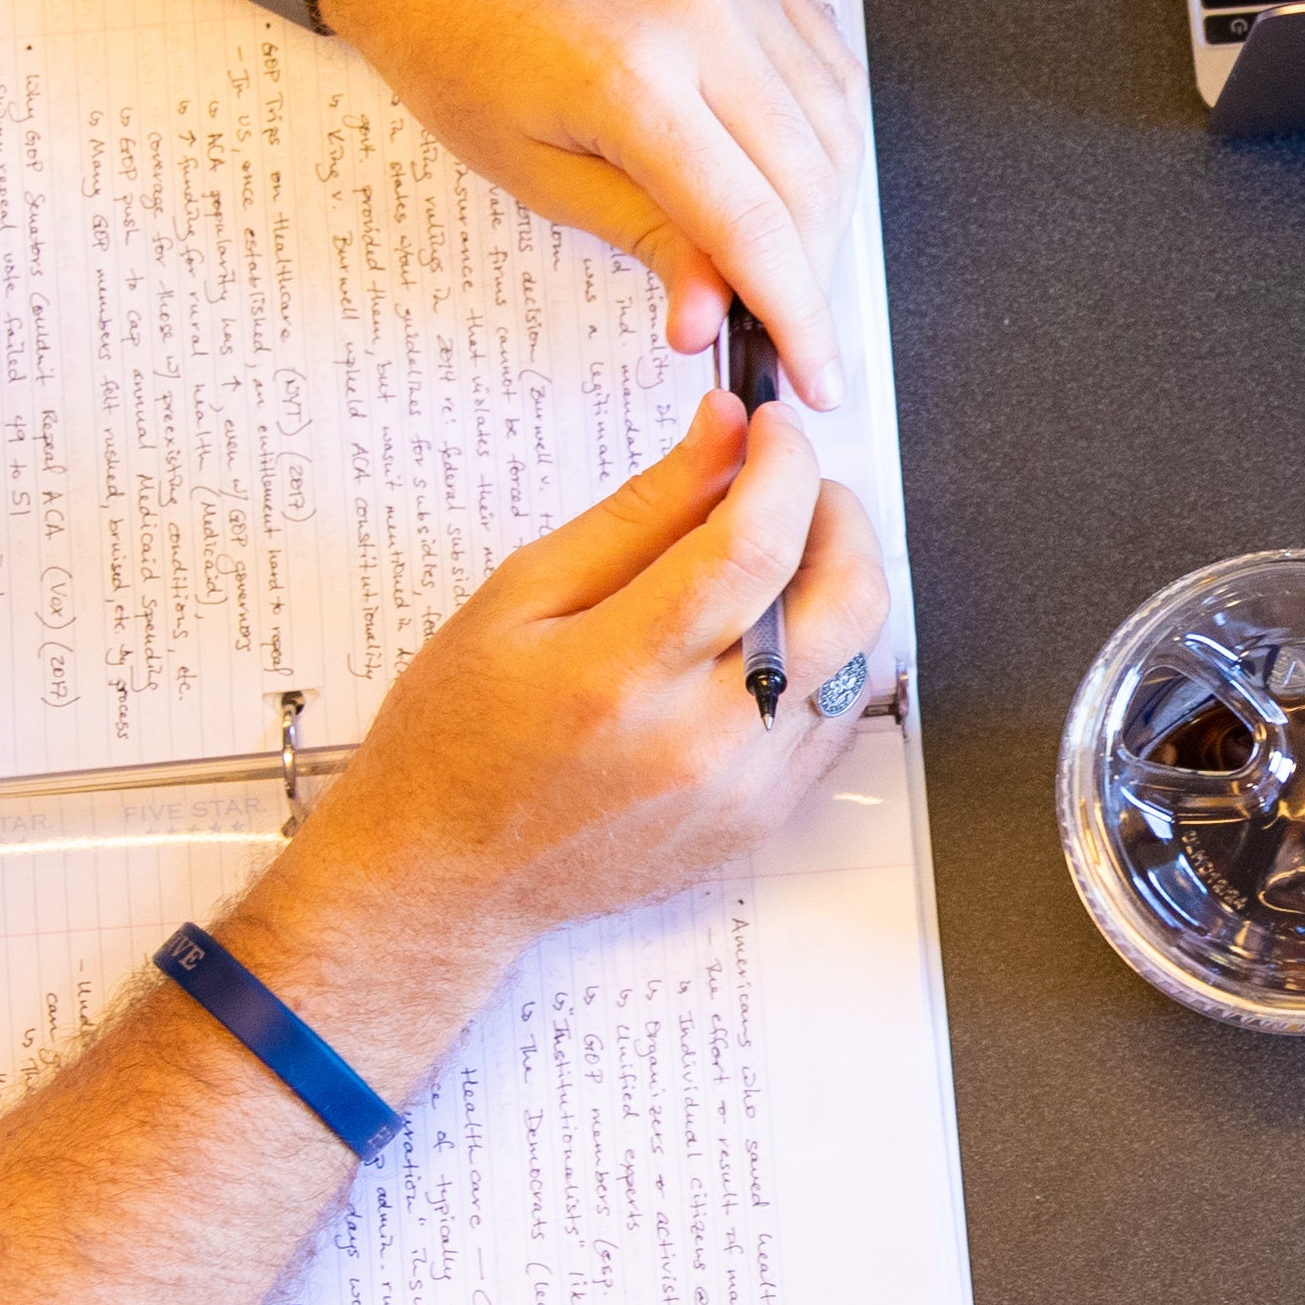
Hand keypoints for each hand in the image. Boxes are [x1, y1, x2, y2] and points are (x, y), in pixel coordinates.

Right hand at [265, 388, 887, 973]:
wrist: (446, 876)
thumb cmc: (459, 738)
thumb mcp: (522, 596)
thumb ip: (639, 511)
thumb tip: (725, 433)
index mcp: (621, 674)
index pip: (752, 545)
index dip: (782, 465)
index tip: (770, 429)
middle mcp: (698, 741)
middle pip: (841, 601)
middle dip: (835, 513)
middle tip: (789, 485)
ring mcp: (741, 791)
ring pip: (857, 657)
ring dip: (839, 581)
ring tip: (774, 557)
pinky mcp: (762, 820)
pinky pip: (837, 717)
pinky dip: (827, 654)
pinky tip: (769, 632)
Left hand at [320, 0, 869, 402]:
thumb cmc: (458, 45)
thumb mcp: (534, 171)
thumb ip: (643, 238)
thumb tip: (711, 315)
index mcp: (634, 77)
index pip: (754, 226)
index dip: (798, 317)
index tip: (816, 378)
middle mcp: (704, 18)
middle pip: (811, 182)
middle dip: (810, 275)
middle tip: (781, 328)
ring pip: (837, 127)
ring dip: (826, 212)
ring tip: (779, 259)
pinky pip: (830, 66)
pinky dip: (827, 137)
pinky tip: (793, 177)